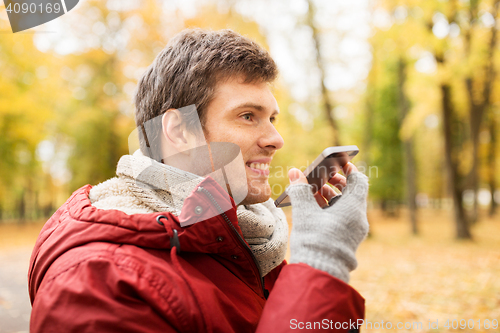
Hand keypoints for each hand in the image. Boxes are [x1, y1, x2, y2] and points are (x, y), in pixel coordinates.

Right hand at [286, 164, 368, 282]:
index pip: (359, 181)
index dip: (349, 170)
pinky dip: (331, 210)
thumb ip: (300, 190)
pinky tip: (315, 209)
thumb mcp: (305, 212)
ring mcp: (353, 231)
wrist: (319, 272)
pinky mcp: (346, 241)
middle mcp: (358, 219)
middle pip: (351, 194)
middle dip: (336, 184)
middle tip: (322, 177)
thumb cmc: (315, 240)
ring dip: (331, 197)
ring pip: (345, 207)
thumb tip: (294, 172)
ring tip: (314, 192)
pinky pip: (342, 219)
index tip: (338, 164)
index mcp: (353, 208)